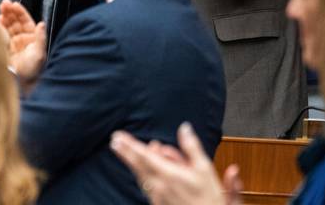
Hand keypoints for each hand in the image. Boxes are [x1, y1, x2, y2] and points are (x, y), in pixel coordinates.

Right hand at [0, 0, 45, 86]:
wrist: (20, 85)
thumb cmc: (32, 72)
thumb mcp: (39, 54)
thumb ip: (41, 38)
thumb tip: (42, 24)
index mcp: (30, 38)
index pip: (25, 21)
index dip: (20, 12)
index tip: (14, 4)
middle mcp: (20, 39)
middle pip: (14, 21)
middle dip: (9, 11)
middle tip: (4, 3)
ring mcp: (9, 43)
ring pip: (4, 25)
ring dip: (1, 15)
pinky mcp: (0, 47)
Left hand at [110, 123, 243, 204]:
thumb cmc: (208, 197)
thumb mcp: (205, 168)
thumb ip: (191, 147)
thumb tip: (184, 128)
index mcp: (169, 174)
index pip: (144, 156)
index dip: (129, 146)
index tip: (118, 137)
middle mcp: (159, 186)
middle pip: (136, 165)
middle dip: (125, 152)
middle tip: (115, 141)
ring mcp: (156, 196)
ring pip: (140, 175)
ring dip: (133, 162)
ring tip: (128, 150)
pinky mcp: (157, 203)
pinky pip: (145, 185)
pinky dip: (141, 173)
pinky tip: (140, 168)